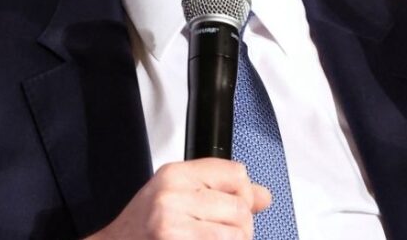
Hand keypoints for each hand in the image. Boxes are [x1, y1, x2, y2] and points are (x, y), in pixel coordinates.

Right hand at [86, 158, 270, 239]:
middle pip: (241, 207)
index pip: (236, 173)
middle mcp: (172, 195)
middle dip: (241, 227)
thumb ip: (220, 191)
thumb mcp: (176, 197)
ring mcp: (172, 224)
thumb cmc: (143, 229)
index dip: (244, 194)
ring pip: (237, 233)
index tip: (235, 207)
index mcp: (175, 175)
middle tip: (222, 234)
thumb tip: (264, 196)